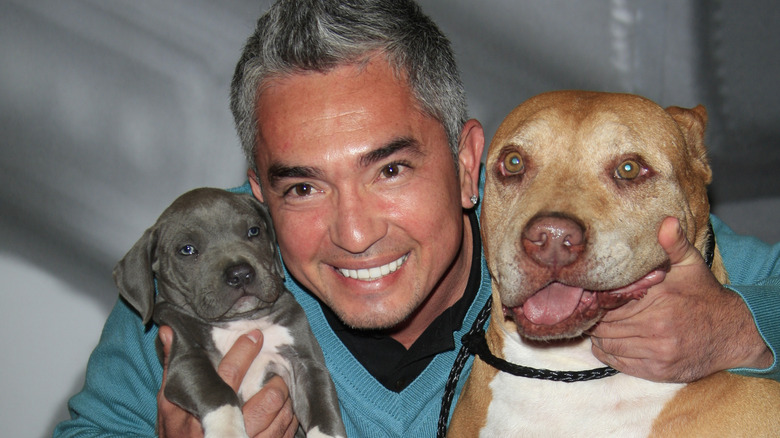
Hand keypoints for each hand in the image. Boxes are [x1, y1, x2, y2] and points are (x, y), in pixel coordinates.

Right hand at [157, 326, 298, 436]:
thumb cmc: (176, 433)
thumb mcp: (169, 404)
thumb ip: (173, 368)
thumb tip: (168, 331)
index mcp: (205, 410)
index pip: (230, 375)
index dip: (245, 351)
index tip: (255, 336)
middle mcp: (228, 429)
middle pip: (268, 398)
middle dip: (276, 381)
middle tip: (276, 370)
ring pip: (282, 416)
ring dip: (285, 398)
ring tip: (280, 387)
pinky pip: (285, 433)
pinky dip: (288, 418)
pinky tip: (283, 409)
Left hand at [589, 217, 772, 382]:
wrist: (733, 333)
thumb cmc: (704, 295)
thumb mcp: (691, 264)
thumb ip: (674, 243)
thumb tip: (665, 222)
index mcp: (659, 300)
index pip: (609, 301)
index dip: (597, 298)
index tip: (593, 293)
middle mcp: (656, 328)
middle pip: (604, 323)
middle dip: (596, 316)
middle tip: (595, 310)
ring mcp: (657, 352)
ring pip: (606, 344)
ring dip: (600, 335)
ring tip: (604, 324)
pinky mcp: (657, 371)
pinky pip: (617, 362)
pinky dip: (609, 352)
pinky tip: (613, 341)